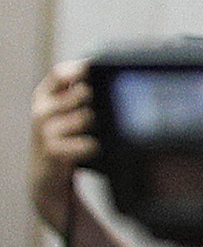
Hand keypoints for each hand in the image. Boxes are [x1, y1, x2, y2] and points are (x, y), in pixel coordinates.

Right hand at [29, 62, 90, 229]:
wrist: (46, 176)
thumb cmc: (66, 140)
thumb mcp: (68, 114)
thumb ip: (81, 96)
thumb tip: (115, 75)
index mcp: (45, 96)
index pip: (61, 73)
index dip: (81, 69)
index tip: (100, 71)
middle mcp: (42, 110)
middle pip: (80, 93)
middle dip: (97, 100)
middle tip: (106, 109)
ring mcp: (44, 131)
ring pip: (85, 117)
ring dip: (99, 124)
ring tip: (102, 131)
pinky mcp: (52, 152)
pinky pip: (84, 144)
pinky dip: (93, 146)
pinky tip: (95, 147)